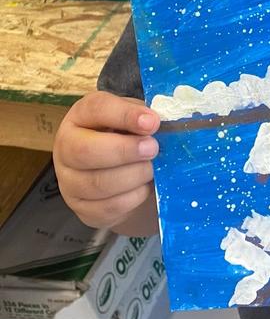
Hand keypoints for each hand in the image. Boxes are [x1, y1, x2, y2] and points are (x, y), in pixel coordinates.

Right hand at [54, 92, 159, 229]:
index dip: (125, 115)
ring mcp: (69, 182)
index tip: (152, 122)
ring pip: (97, 183)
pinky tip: (144, 187)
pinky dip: (133, 197)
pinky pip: (108, 207)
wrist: (126, 173)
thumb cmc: (130, 136)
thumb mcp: (136, 118)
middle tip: (153, 149)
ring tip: (152, 169)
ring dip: (133, 176)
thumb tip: (154, 122)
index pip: (96, 109)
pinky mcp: (83, 210)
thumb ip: (143, 117)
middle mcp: (66, 148)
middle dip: (125, 151)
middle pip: (85, 151)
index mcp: (81, 116)